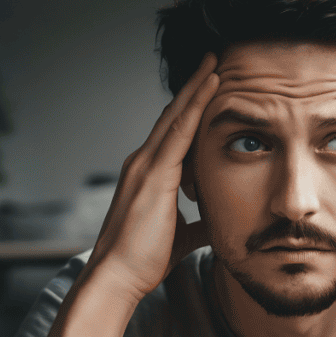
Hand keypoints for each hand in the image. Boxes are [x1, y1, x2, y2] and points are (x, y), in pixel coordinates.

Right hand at [86, 53, 217, 299]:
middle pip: (172, 116)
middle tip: (213, 59)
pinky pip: (179, 131)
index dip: (190, 108)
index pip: (173, 133)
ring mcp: (145, 165)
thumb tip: (218, 219)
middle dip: (193, 87)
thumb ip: (200, 222)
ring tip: (216, 62)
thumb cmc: (144, 260)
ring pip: (176, 116)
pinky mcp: (153, 174)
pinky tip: (211, 85)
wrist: (117, 277)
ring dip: (196, 87)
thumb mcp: (182, 235)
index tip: (208, 87)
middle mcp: (143, 162)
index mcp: (149, 175)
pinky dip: (196, 105)